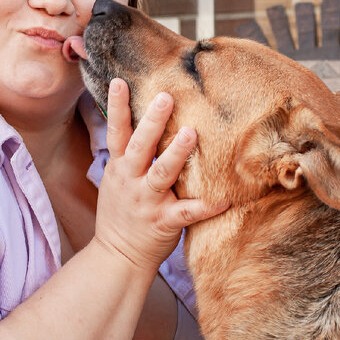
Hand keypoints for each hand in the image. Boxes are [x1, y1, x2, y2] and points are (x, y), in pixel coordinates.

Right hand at [93, 78, 228, 271]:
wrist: (117, 257)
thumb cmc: (121, 214)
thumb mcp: (115, 181)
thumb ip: (127, 156)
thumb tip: (140, 122)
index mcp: (119, 169)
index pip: (116, 132)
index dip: (116, 107)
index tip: (120, 81)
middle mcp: (130, 181)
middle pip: (140, 146)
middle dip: (151, 121)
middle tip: (166, 97)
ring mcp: (147, 202)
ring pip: (161, 174)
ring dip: (175, 154)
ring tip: (190, 133)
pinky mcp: (164, 222)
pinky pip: (187, 212)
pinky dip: (206, 205)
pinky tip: (225, 198)